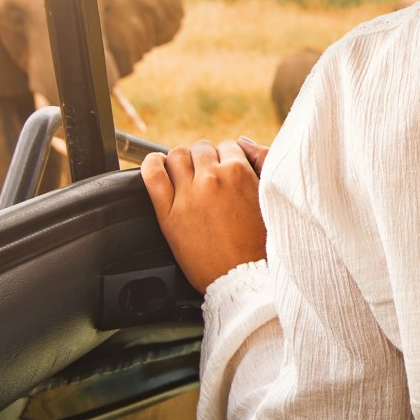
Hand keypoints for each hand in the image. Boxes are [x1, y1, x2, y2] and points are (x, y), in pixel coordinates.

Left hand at [140, 137, 270, 292]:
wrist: (244, 277)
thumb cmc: (262, 241)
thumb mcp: (269, 196)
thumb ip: (262, 162)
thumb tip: (242, 142)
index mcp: (240, 172)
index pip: (227, 146)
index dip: (225, 156)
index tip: (223, 167)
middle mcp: (213, 178)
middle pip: (201, 149)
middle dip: (203, 157)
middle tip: (205, 174)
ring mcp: (189, 195)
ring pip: (176, 157)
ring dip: (181, 160)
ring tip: (183, 173)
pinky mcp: (169, 214)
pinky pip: (152, 176)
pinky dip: (150, 165)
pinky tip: (155, 166)